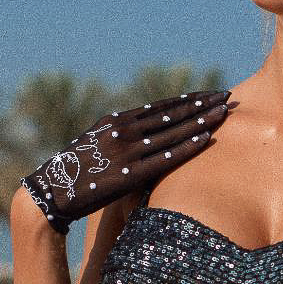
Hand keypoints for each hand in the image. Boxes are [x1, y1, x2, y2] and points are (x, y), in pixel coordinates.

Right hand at [18, 89, 231, 234]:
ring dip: (201, 120)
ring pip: (173, 131)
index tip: (210, 93)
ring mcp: (127, 150)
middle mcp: (124, 130)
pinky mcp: (130, 173)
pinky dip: (187, 147)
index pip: (161, 106)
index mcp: (117, 120)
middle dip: (202, 103)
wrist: (54, 190)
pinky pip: (165, 158)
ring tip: (224, 112)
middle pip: (172, 113)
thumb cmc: (78, 170)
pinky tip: (206, 138)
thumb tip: (142, 129)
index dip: (188, 99)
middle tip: (228, 95)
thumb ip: (121, 134)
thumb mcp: (97, 142)